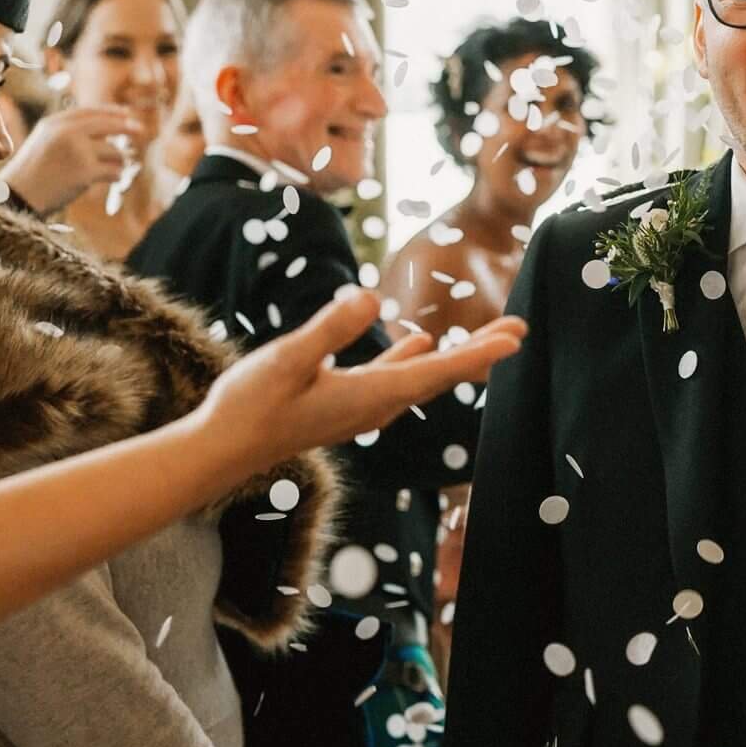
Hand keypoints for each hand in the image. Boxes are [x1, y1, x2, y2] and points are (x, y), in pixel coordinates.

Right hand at [0, 105, 143, 214]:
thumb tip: (108, 129)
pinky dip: (117, 177)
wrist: (18, 196)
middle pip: (108, 125)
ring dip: (119, 162)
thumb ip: (70, 131)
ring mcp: (77, 151)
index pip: (90, 112)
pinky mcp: (86, 172)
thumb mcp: (45, 141)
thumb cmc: (33, 172)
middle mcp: (66, 132)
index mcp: (54, 123)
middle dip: (128, 127)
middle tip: (141, 130)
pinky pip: (115, 171)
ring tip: (111, 170)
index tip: (127, 114)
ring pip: (115, 152)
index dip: (112, 112)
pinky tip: (113, 180)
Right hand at [195, 287, 525, 467]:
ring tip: (489, 338)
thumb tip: (367, 298)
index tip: (516, 337)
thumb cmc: (251, 405)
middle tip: (520, 328)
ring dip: (456, 355)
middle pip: (442, 375)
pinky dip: (415, 359)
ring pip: (423, 376)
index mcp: (371, 394)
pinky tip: (419, 342)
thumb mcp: (287, 359)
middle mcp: (376, 405)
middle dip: (482, 352)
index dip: (478, 353)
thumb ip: (328, 329)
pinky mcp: (345, 402)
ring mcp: (362, 406)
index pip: (438, 371)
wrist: (225, 448)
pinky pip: (395, 377)